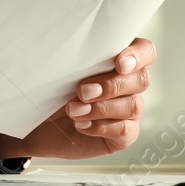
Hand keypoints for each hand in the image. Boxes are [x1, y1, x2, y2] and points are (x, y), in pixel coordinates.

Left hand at [0, 37, 157, 160]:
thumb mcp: (61, 69)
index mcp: (119, 59)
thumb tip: (80, 54)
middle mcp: (130, 84)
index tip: (118, 63)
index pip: (145, 51)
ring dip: (101, 108)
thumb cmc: (52, 89)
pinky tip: (81, 125)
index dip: (138, 55)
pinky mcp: (124, 134)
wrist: (39, 124)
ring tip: (73, 110)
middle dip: (111, 85)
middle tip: (82, 91)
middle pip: (141, 79)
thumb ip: (77, 59)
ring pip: (134, 105)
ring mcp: (129, 109)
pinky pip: (125, 130)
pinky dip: (101, 127)